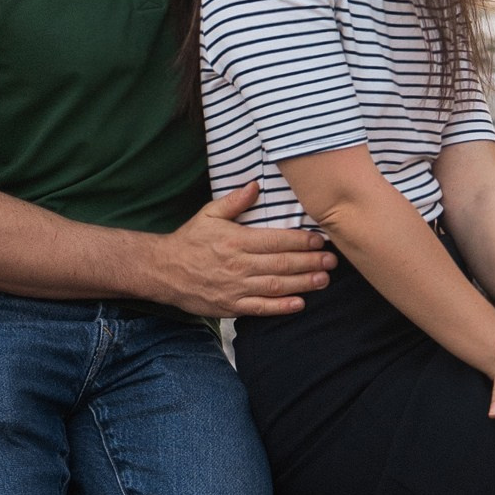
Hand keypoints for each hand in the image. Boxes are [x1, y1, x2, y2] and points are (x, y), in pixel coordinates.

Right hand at [140, 182, 334, 318]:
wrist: (163, 270)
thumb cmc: (189, 240)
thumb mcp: (208, 214)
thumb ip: (234, 201)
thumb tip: (256, 185)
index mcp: (236, 240)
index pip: (277, 240)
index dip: (302, 240)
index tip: (320, 240)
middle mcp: (238, 265)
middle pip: (282, 264)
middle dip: (311, 262)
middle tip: (332, 261)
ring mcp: (235, 288)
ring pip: (276, 287)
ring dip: (303, 283)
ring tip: (324, 280)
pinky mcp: (230, 306)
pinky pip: (261, 309)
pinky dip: (282, 307)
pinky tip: (300, 303)